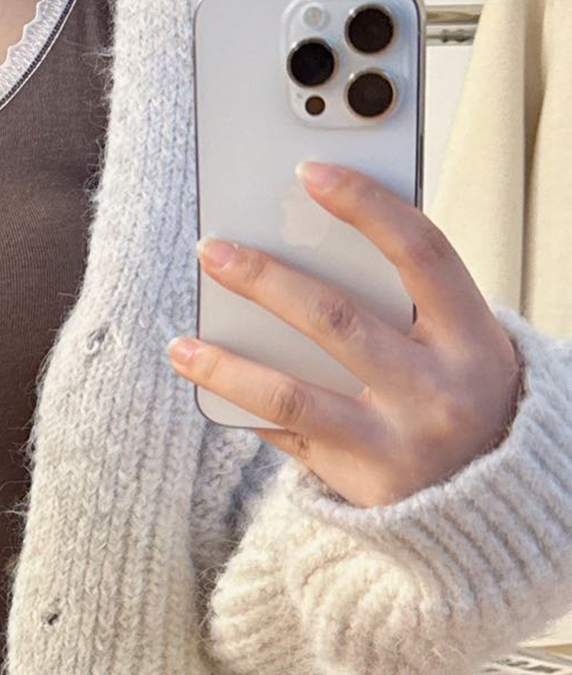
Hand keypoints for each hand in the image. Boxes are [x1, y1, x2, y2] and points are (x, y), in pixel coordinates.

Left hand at [166, 159, 524, 508]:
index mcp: (472, 336)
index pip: (422, 252)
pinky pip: (285, 435)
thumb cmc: (463, 396)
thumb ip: (406, 303)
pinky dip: (245, 409)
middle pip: (336, 319)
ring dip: (226, 365)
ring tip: (181, 345)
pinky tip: (208, 388)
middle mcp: (435, 387)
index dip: (367, 206)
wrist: (494, 502)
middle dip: (266, 279)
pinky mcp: (356, 478)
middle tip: (212, 249)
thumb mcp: (461, 345)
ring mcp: (394, 438)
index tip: (311, 172)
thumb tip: (306, 246)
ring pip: (291, 392)